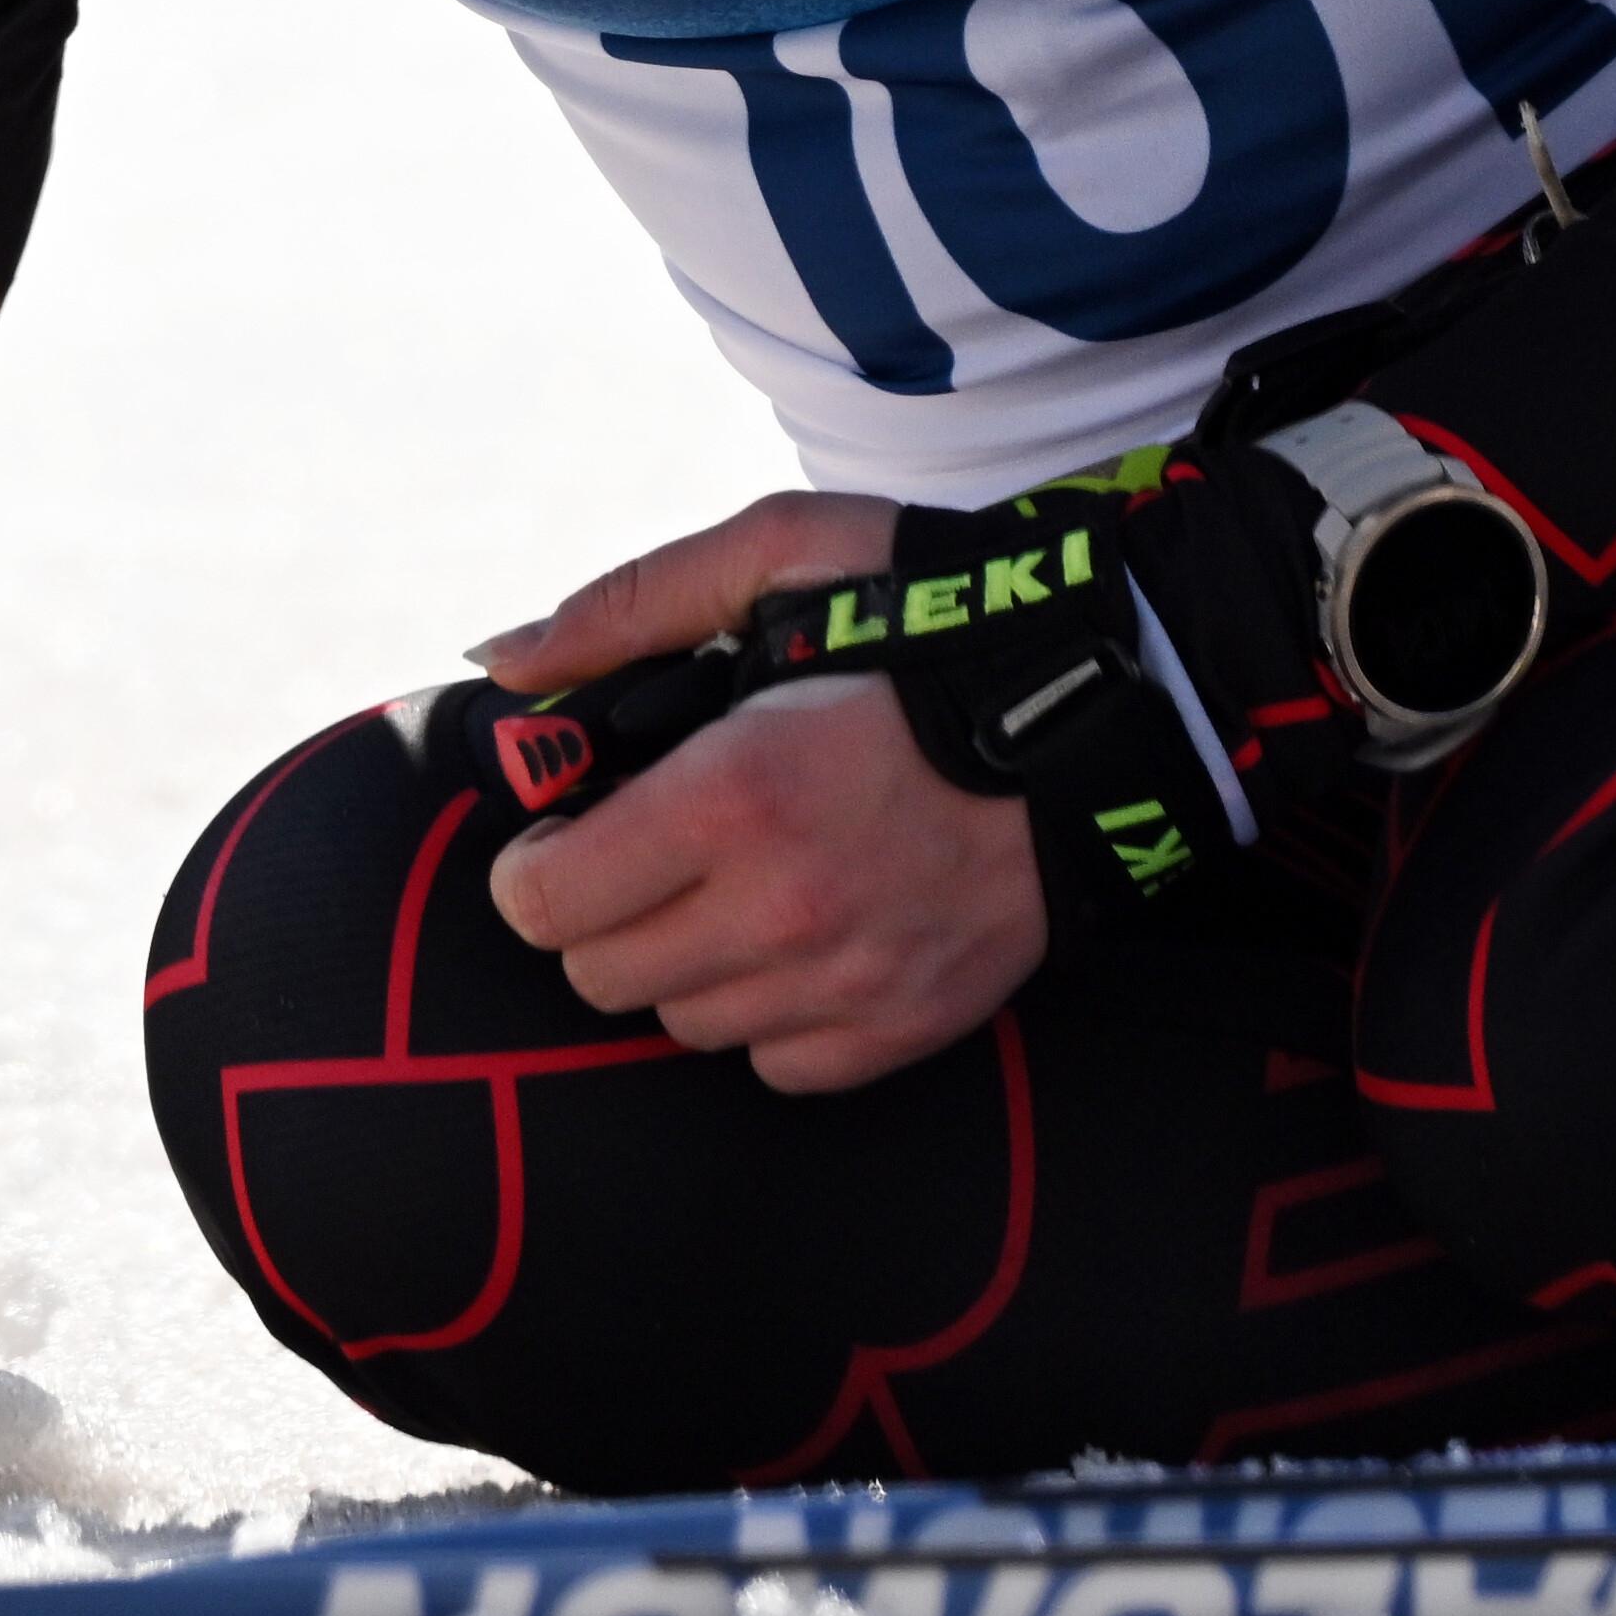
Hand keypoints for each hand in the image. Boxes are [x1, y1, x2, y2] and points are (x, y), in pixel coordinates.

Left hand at [476, 490, 1046, 1089]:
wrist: (1112, 699)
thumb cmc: (940, 616)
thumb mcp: (787, 552)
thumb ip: (630, 605)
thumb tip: (503, 661)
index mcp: (733, 795)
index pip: (545, 903)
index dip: (539, 863)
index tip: (575, 830)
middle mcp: (782, 909)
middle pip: (601, 977)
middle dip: (605, 912)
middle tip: (657, 851)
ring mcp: (848, 980)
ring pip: (685, 1023)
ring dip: (689, 960)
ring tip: (743, 882)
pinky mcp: (906, 1024)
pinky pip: (778, 1062)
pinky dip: (773, 1012)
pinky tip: (807, 935)